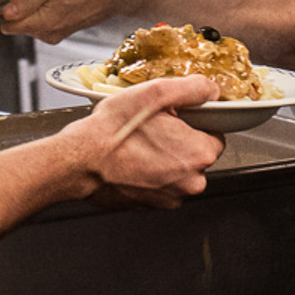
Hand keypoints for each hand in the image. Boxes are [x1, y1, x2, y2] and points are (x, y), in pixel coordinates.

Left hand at [0, 0, 132, 41]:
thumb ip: (28, 1)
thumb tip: (6, 13)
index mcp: (44, 23)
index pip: (9, 26)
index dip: (5, 11)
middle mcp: (49, 34)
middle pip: (19, 25)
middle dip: (20, 9)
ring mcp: (57, 34)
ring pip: (31, 24)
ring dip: (34, 9)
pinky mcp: (64, 31)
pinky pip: (44, 23)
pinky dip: (45, 11)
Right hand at [60, 75, 223, 207]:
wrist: (79, 162)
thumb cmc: (112, 131)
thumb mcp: (155, 93)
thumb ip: (193, 89)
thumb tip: (211, 90)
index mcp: (200, 153)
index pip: (215, 134)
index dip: (195, 122)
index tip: (175, 118)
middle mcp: (191, 181)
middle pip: (197, 154)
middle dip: (179, 141)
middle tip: (152, 128)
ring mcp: (171, 197)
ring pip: (178, 170)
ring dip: (165, 158)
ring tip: (138, 144)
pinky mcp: (152, 206)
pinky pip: (161, 184)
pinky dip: (150, 173)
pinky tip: (132, 160)